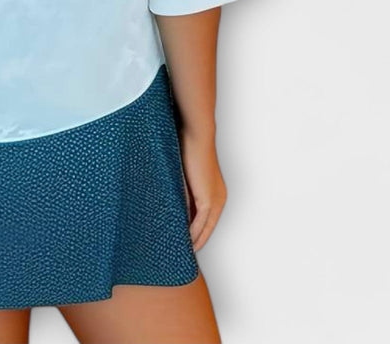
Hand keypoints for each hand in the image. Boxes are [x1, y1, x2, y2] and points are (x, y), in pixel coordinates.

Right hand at [178, 129, 226, 251]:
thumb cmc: (188, 147)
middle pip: (207, 228)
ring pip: (204, 228)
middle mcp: (219, 199)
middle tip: (181, 254)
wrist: (196, 136)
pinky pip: (199, 223)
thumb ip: (182, 190)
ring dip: (193, 241)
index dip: (195, 232)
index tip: (183, 243)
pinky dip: (191, 233)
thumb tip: (171, 204)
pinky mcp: (208, 199)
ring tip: (179, 252)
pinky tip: (181, 241)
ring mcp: (215, 200)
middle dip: (195, 241)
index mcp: (215, 193)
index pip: (205, 220)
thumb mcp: (185, 174)